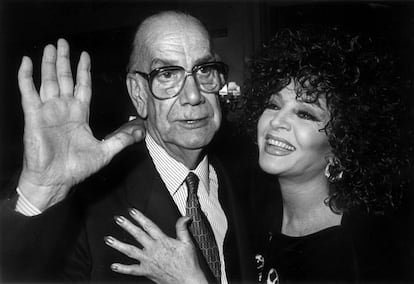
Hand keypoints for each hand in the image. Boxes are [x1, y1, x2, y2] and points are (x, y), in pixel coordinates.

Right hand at [17, 39, 144, 210]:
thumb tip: (141, 129)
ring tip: (50, 47)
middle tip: (63, 42)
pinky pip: (28, 93)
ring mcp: (48, 111)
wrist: (56, 180)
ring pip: (48, 81)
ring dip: (49, 64)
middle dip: (64, 60)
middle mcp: (64, 109)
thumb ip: (122, 138)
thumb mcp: (105, 151)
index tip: (84, 55)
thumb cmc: (78, 168)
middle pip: (64, 78)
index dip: (83, 71)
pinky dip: (26, 77)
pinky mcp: (34, 116)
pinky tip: (26, 62)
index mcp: (79, 114)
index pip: (82, 86)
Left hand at [104, 209, 207, 283]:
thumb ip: (182, 228)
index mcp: (162, 241)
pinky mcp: (147, 271)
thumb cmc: (188, 263)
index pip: (149, 225)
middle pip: (137, 235)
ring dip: (118, 245)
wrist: (187, 281)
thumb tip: (185, 217)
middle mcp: (153, 249)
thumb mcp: (187, 243)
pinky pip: (132, 270)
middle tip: (118, 219)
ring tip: (109, 239)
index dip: (140, 217)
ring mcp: (148, 261)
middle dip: (127, 226)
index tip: (132, 211)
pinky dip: (122, 268)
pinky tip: (114, 266)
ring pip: (130, 251)